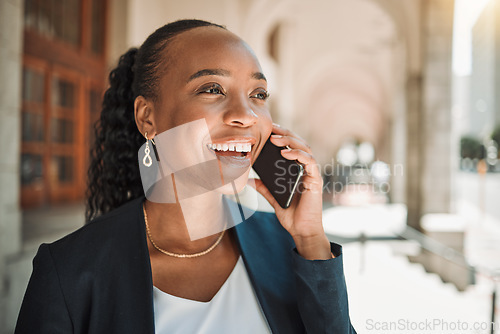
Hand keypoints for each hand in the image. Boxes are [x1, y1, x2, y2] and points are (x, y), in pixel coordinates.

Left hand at [251, 124, 331, 259]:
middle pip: (298, 143)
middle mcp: (305, 169)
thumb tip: (248, 180)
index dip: (281, 136)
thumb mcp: (273, 198)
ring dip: (290, 140)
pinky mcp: (315, 180)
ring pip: (305, 148)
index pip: (291, 147)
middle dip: (285, 133)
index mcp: (296, 170)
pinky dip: (298, 155)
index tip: (267, 130)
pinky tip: (285, 153)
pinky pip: (309, 162)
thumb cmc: (291, 215)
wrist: (302, 231)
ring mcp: (311, 173)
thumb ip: (264, 188)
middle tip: (270, 128)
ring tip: (275, 139)